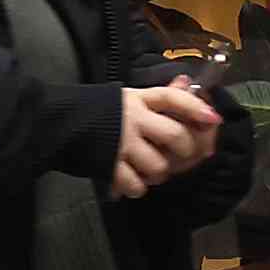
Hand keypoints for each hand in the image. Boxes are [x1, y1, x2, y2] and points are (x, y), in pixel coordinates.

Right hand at [107, 77, 223, 197]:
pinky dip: (136, 188)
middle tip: (178, 157)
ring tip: (148, 170)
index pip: (172, 98)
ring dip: (158, 173)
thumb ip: (159, 96)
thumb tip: (187, 81)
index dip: (195, 108)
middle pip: (175, 136)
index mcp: (138, 99)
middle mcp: (132, 119)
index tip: (214, 120)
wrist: (56, 122)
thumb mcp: (128, 98)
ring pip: (158, 166)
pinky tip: (129, 181)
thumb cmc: (97, 111)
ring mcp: (121, 144)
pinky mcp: (107, 165)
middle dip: (184, 151)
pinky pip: (135, 185)